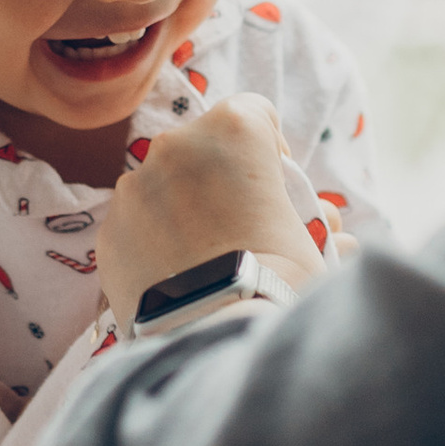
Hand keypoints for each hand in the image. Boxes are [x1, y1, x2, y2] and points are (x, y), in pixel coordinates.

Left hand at [98, 92, 326, 327]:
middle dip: (220, 181)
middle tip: (240, 228)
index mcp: (233, 128)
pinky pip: (135, 227)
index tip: (275, 188)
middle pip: (202, 151)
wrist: (218, 332)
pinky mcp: (108, 230)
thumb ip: (322, 231)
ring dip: (182, 211)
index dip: (269, 149)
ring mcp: (133, 186)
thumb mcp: (316, 248)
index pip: (254, 113)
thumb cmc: (280, 279)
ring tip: (205, 260)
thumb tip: (337, 243)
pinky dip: (152, 245)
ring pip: (162, 187)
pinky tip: (175, 279)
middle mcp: (175, 144)